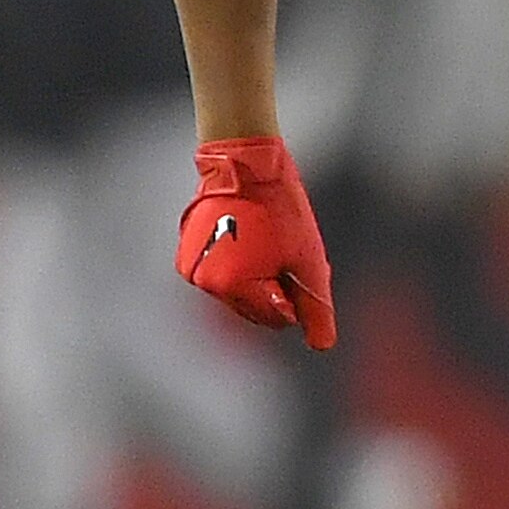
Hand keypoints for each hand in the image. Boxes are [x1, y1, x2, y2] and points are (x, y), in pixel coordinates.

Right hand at [178, 135, 335, 347]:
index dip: (295, 293)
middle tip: (283, 250)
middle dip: (274, 288)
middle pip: (253, 309)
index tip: (295, 259)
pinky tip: (247, 237)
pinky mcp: (187, 255)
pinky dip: (236, 266)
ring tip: (264, 241)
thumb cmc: (280, 209)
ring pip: (236, 294)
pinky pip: (219, 276)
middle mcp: (205, 283)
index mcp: (233, 285)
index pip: (277, 317)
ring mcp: (192, 269)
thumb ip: (315, 306)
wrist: (243, 162)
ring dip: (255, 278)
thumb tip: (322, 346)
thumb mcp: (308, 260)